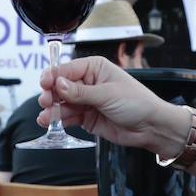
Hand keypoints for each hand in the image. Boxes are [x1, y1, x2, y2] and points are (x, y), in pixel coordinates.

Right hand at [36, 56, 184, 159]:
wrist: (151, 127)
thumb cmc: (137, 102)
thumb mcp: (107, 94)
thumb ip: (81, 92)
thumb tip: (58, 84)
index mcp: (95, 68)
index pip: (67, 69)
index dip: (54, 76)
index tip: (44, 83)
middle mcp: (88, 82)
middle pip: (60, 86)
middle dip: (51, 94)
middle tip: (45, 101)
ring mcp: (86, 100)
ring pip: (62, 103)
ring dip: (52, 109)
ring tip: (46, 117)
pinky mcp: (86, 117)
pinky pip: (67, 116)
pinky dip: (58, 119)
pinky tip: (50, 122)